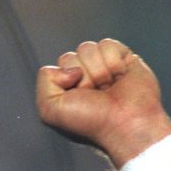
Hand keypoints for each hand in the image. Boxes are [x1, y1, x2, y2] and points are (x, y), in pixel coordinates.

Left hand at [35, 39, 170, 167]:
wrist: (125, 125)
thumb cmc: (90, 123)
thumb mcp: (49, 110)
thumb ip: (45, 80)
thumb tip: (71, 67)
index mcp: (69, 89)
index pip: (59, 66)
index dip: (66, 78)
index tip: (79, 97)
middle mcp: (86, 78)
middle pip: (72, 55)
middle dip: (82, 74)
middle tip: (95, 94)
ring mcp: (106, 68)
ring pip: (88, 48)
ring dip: (97, 70)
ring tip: (108, 88)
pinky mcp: (125, 60)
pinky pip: (107, 44)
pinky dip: (112, 61)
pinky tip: (120, 77)